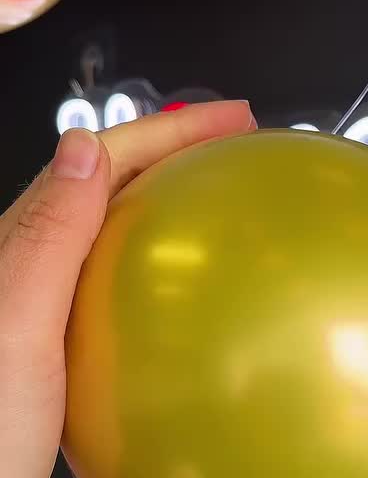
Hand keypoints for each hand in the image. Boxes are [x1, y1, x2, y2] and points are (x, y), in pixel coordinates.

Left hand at [0, 100, 255, 477]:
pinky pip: (108, 290)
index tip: (234, 120)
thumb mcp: (14, 330)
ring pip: (106, 235)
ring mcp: (32, 313)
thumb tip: (84, 148)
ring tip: (219, 198)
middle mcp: (18, 271)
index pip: (96, 162)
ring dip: (163, 205)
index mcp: (13, 250)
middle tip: (236, 144)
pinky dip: (154, 271)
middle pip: (103, 187)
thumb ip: (46, 239)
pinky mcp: (46, 357)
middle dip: (171, 154)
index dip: (167, 130)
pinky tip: (186, 298)